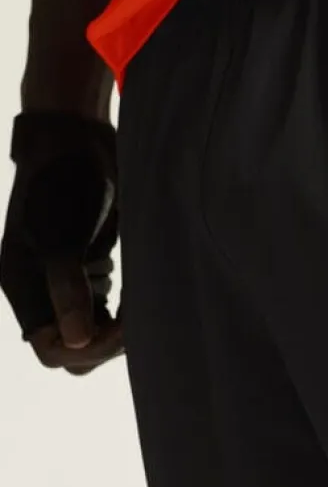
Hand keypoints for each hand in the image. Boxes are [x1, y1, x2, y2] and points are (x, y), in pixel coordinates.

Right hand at [1, 111, 121, 374]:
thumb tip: (74, 339)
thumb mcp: (63, 234)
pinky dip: (125, 310)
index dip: (86, 348)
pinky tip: (144, 294)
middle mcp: (42, 292)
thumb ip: (67, 287)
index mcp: (24, 288)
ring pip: (92, 332)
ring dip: (119, 329)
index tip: (121, 327)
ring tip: (143, 305)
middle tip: (138, 319)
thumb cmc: (65, 180)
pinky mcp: (89, 270)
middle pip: (74, 349)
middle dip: (106, 343)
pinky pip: (105, 309)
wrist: (76, 138)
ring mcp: (66, 283)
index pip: (52, 349)